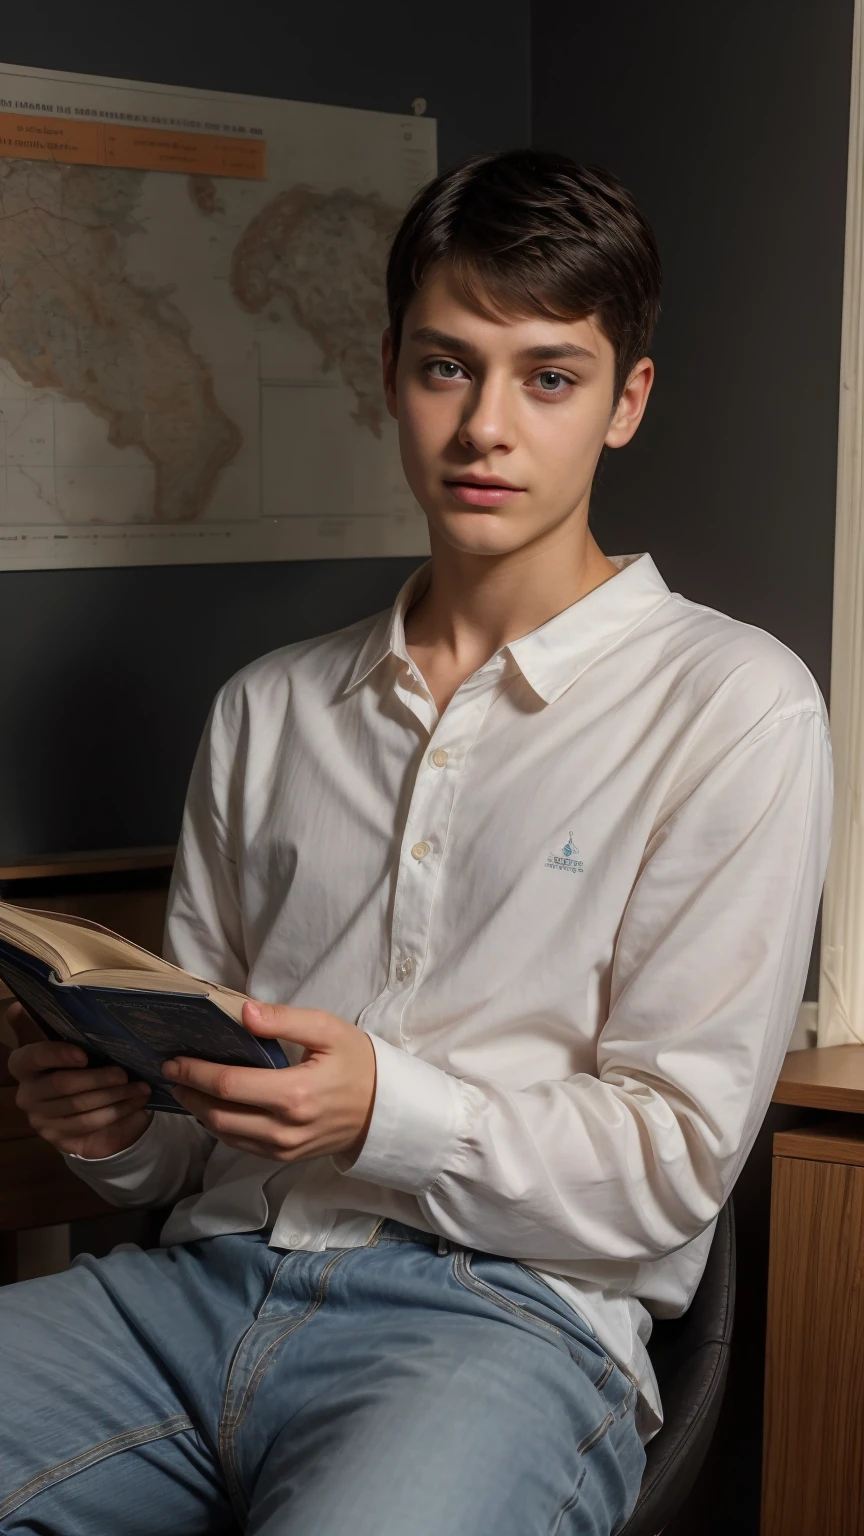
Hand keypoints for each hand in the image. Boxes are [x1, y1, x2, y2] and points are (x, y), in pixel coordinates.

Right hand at [6, 1002, 151, 1158]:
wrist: (82, 1109)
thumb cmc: (76, 1066)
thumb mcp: (65, 1043)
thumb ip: (44, 1025)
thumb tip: (17, 1007)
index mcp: (23, 1065)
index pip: (32, 1057)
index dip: (57, 1054)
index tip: (84, 1054)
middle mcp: (26, 1093)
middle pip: (63, 1085)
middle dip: (98, 1079)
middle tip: (125, 1072)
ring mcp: (40, 1119)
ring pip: (80, 1108)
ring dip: (114, 1097)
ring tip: (141, 1088)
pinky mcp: (58, 1138)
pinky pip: (90, 1125)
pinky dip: (117, 1113)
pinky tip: (136, 1104)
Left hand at [161, 1001, 376, 1165]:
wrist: (386, 1109)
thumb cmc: (358, 1064)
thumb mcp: (328, 1030)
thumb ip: (284, 1020)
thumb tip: (243, 1012)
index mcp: (294, 1093)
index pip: (229, 1085)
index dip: (196, 1072)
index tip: (175, 1059)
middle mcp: (285, 1127)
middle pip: (219, 1115)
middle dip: (190, 1093)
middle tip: (171, 1072)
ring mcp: (284, 1147)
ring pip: (226, 1134)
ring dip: (200, 1112)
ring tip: (185, 1088)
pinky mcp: (285, 1156)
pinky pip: (242, 1145)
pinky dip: (220, 1126)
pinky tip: (212, 1107)